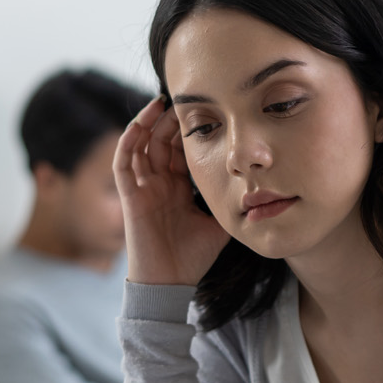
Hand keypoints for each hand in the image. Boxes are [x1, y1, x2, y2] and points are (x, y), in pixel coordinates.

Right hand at [114, 96, 230, 285]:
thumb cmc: (193, 257)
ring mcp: (143, 188)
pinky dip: (130, 139)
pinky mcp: (130, 195)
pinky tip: (142, 121)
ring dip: (148, 123)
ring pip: (141, 145)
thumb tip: (258, 187)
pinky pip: (124, 161)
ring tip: (161, 102)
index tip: (204, 110)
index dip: (187, 131)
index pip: (179, 150)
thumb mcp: (220, 223)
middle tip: (184, 99)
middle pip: (160, 142)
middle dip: (170, 120)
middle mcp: (158, 184)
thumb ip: (232, 202)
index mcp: (177, 188)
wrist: (170, 282)